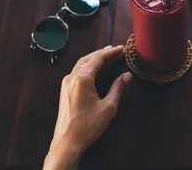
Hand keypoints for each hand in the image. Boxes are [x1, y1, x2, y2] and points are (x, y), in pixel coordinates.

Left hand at [44, 45, 131, 169]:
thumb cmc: (87, 126)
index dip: (111, 53)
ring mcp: (66, 84)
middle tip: (116, 51)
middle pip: (88, 58)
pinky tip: (96, 69)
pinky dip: (88, 67)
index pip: (98, 59)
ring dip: (95, 59)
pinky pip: (77, 72)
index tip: (121, 49)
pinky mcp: (65, 90)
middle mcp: (71, 78)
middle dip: (103, 53)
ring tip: (108, 57)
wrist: (67, 142)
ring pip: (81, 64)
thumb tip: (126, 76)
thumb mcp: (108, 107)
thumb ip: (117, 88)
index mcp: (81, 79)